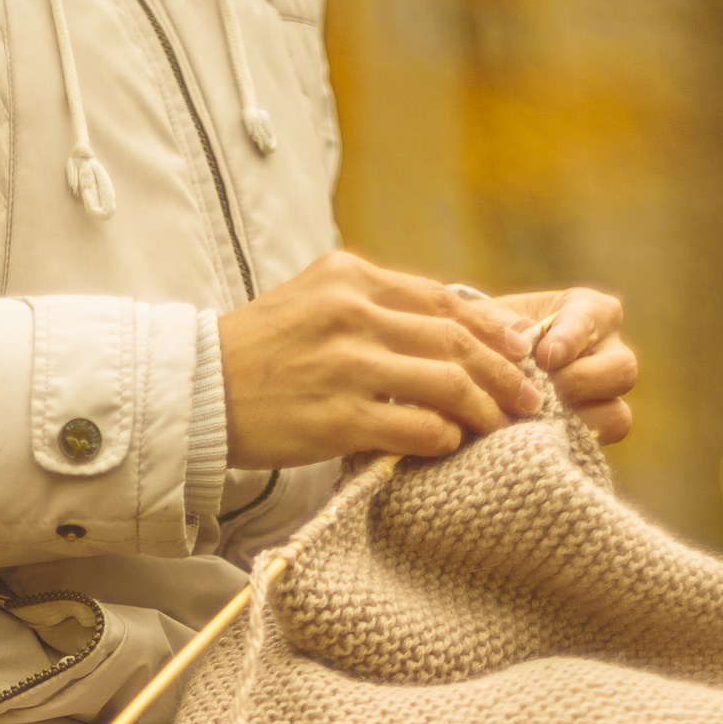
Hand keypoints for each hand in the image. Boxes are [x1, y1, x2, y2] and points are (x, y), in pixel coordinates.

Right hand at [217, 251, 545, 467]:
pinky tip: (451, 445)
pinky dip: (443, 437)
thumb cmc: (257, 352)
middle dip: (502, 371)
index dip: (491, 327)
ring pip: (445, 381)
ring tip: (500, 426)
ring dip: (483, 407)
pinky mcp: (336, 417)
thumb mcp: (312, 300)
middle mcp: (351, 313)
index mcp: (349, 278)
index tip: (520, 351)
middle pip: (455, 339)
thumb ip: (372, 302)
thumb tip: (445, 326)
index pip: (442, 299)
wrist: (194, 393)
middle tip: (529, 398)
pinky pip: (414, 427)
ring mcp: (345, 365)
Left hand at [492, 287, 635, 443]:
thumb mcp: (490, 321)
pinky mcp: (597, 430)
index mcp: (591, 312)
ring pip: (618, 414)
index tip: (544, 355)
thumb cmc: (490, 336)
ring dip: (576, 420)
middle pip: (623, 369)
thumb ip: (503, 328)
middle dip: (578, 383)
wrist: (480, 370)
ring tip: (534, 419)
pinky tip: (534, 438)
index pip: (595, 320)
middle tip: (538, 392)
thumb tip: (521, 344)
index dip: (571, 339)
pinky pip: (598, 443)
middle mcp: (610, 352)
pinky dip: (567, 443)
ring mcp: (608, 396)